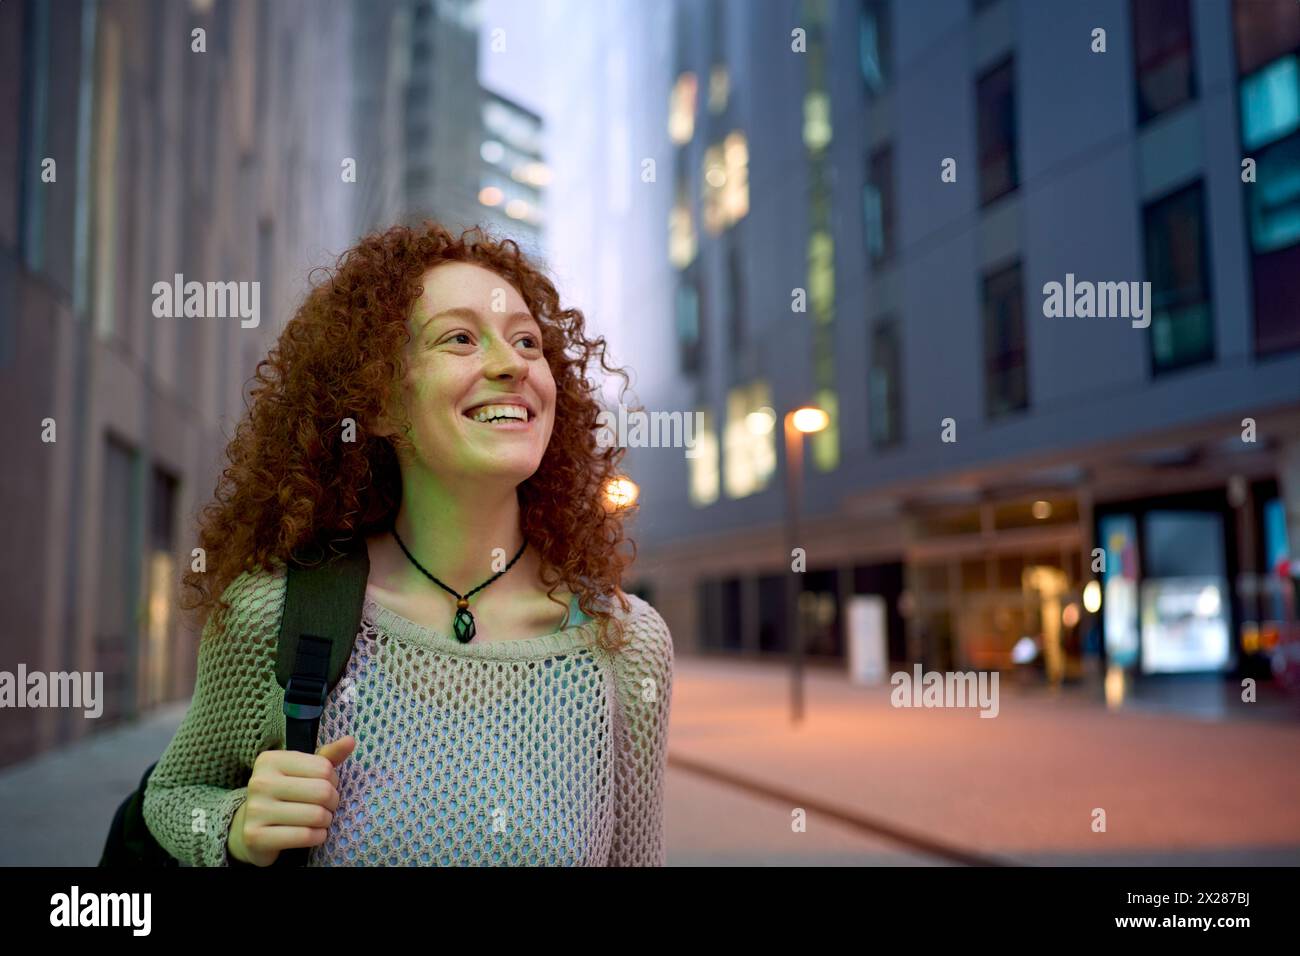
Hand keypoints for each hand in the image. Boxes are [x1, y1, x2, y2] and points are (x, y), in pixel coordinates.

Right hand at [228, 735, 355, 866]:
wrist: (250, 828)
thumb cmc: (284, 794)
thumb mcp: (302, 771)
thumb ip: (327, 757)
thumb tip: (350, 741)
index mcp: (270, 760)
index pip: (323, 768)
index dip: (333, 780)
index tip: (326, 786)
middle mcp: (260, 782)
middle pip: (322, 791)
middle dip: (333, 802)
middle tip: (327, 806)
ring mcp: (256, 810)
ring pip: (316, 815)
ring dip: (326, 821)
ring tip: (320, 820)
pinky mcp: (256, 836)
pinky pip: (305, 836)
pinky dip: (318, 837)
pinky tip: (314, 834)